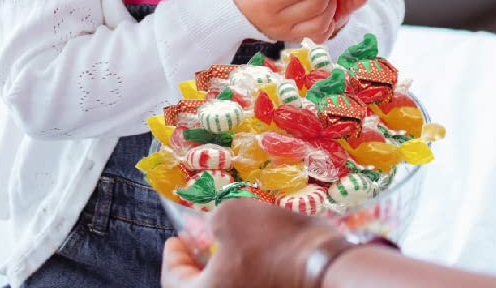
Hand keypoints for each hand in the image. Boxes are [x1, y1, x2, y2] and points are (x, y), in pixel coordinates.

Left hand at [161, 199, 342, 287]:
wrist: (323, 267)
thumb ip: (212, 221)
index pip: (174, 281)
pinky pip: (247, 287)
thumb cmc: (271, 242)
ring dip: (221, 269)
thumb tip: (214, 228)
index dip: (172, 257)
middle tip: (198, 240)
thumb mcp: (231, 215)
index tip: (174, 239)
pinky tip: (252, 253)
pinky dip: (243, 275)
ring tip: (227, 243)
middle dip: (195, 264)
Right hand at [225, 0, 338, 43]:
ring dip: (332, 0)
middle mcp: (277, 22)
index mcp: (264, 3)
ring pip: (322, 22)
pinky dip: (328, 17)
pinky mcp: (292, 38)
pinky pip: (319, 34)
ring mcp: (286, 33)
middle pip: (316, 4)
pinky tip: (326, 1)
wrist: (223, 15)